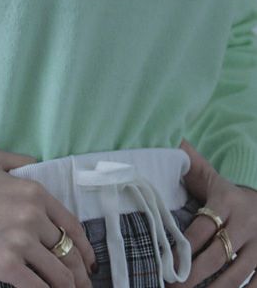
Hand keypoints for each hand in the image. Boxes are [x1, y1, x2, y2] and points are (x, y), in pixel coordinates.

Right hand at [0, 148, 96, 287]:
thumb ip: (17, 161)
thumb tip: (35, 164)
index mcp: (32, 191)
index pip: (71, 225)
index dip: (84, 249)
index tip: (87, 264)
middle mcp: (32, 215)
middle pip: (68, 252)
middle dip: (78, 275)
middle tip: (80, 287)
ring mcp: (21, 241)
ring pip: (58, 274)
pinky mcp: (6, 265)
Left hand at [165, 138, 256, 286]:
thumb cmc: (227, 192)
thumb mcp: (210, 176)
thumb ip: (189, 161)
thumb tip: (170, 140)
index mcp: (227, 201)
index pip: (203, 227)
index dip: (185, 246)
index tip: (168, 262)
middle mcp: (246, 224)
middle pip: (218, 254)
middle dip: (194, 274)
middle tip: (173, 287)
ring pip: (238, 274)